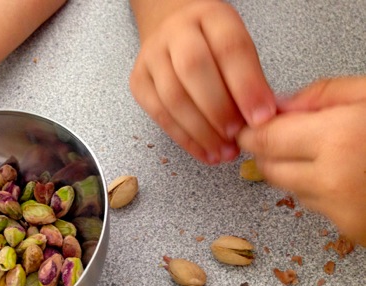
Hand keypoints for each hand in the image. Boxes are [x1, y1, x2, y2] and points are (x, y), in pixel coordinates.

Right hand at [130, 0, 275, 164]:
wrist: (171, 31)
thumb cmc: (212, 45)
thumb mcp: (239, 48)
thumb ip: (252, 79)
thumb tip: (264, 119)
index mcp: (210, 16)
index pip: (230, 48)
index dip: (247, 86)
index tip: (261, 117)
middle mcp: (176, 32)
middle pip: (193, 69)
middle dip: (218, 109)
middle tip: (237, 135)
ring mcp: (152, 56)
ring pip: (173, 97)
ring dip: (201, 131)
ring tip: (223, 152)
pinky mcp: (138, 82)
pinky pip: (159, 114)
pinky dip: (184, 138)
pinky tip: (204, 152)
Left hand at [238, 76, 365, 244]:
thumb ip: (323, 96)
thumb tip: (279, 105)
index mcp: (339, 137)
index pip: (265, 139)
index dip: (250, 132)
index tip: (246, 127)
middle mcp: (332, 179)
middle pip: (268, 168)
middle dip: (268, 151)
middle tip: (282, 135)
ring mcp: (339, 210)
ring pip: (289, 188)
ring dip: (294, 170)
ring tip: (329, 151)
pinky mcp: (347, 230)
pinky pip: (313, 206)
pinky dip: (318, 189)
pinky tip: (346, 173)